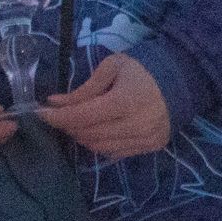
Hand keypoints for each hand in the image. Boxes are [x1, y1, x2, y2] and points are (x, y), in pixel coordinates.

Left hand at [39, 52, 170, 157]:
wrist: (181, 79)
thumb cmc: (143, 69)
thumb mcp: (113, 67)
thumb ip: (84, 88)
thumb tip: (54, 103)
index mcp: (127, 100)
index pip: (82, 116)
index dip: (58, 117)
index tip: (40, 114)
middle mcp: (136, 124)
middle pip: (88, 133)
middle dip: (69, 125)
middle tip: (61, 115)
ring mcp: (145, 138)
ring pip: (98, 147)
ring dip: (83, 136)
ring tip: (80, 122)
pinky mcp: (150, 146)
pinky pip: (114, 152)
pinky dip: (100, 143)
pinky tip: (100, 130)